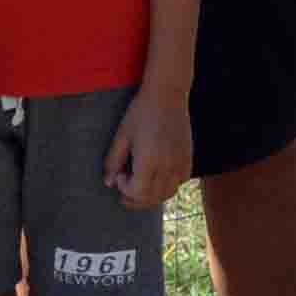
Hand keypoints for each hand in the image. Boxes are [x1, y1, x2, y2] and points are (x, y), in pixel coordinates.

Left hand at [104, 80, 193, 209]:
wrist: (167, 95)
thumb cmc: (141, 112)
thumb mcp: (122, 135)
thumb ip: (114, 161)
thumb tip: (108, 183)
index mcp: (149, 161)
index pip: (138, 192)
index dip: (125, 190)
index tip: (119, 176)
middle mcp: (167, 166)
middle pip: (152, 197)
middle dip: (136, 199)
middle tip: (124, 193)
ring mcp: (180, 163)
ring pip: (167, 193)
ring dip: (152, 196)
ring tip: (140, 189)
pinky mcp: (188, 158)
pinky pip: (179, 182)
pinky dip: (167, 186)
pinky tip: (157, 178)